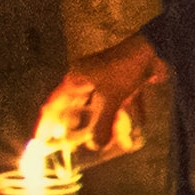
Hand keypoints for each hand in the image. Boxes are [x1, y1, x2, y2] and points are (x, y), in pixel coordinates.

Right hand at [44, 28, 166, 153]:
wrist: (155, 48)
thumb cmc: (124, 70)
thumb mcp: (111, 99)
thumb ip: (103, 123)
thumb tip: (97, 146)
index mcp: (76, 78)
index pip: (55, 103)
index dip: (46, 122)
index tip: (40, 140)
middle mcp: (88, 77)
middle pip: (78, 105)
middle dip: (79, 125)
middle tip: (74, 145)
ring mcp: (108, 78)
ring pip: (102, 104)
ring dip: (107, 122)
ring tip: (109, 142)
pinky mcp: (126, 79)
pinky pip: (123, 100)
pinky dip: (129, 113)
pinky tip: (138, 126)